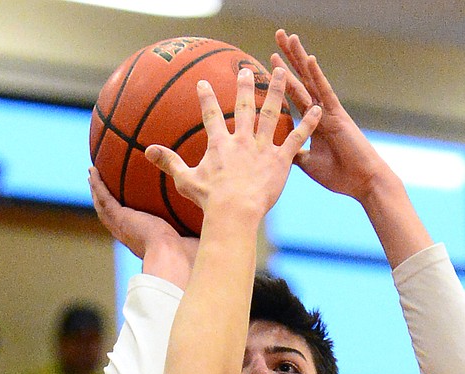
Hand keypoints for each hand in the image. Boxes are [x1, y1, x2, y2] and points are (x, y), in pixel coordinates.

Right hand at [89, 167, 200, 289]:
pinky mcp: (121, 220)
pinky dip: (98, 186)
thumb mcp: (195, 233)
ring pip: (104, 205)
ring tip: (91, 174)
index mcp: (146, 238)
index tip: (123, 199)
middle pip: (113, 213)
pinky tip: (93, 172)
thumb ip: (201, 221)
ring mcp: (123, 227)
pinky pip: (105, 200)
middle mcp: (131, 233)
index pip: (134, 222)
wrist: (176, 261)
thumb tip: (220, 209)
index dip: (126, 210)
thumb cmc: (190, 256)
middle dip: (105, 197)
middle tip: (98, 181)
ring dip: (97, 189)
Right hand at [144, 66, 319, 221]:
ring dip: (277, 92)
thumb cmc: (209, 200)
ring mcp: (262, 148)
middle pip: (244, 107)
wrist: (234, 212)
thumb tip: (147, 151)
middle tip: (247, 70)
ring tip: (282, 74)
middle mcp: (241, 140)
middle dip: (245, 86)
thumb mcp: (184, 180)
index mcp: (220, 145)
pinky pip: (296, 138)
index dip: (206, 98)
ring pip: (271, 114)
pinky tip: (318, 108)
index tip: (204, 83)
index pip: (211, 116)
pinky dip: (308, 123)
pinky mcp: (280, 160)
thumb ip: (168, 162)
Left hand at [270, 29, 389, 201]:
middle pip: (300, 78)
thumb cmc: (339, 174)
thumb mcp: (307, 163)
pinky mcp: (337, 115)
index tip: (267, 59)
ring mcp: (328, 110)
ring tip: (289, 37)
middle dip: (289, 58)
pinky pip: (324, 91)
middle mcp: (320, 110)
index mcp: (312, 121)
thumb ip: (293, 152)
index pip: (293, 93)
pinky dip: (316, 76)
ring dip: (299, 58)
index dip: (281, 77)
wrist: (362, 182)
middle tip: (278, 34)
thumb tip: (276, 151)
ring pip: (310, 79)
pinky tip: (308, 60)